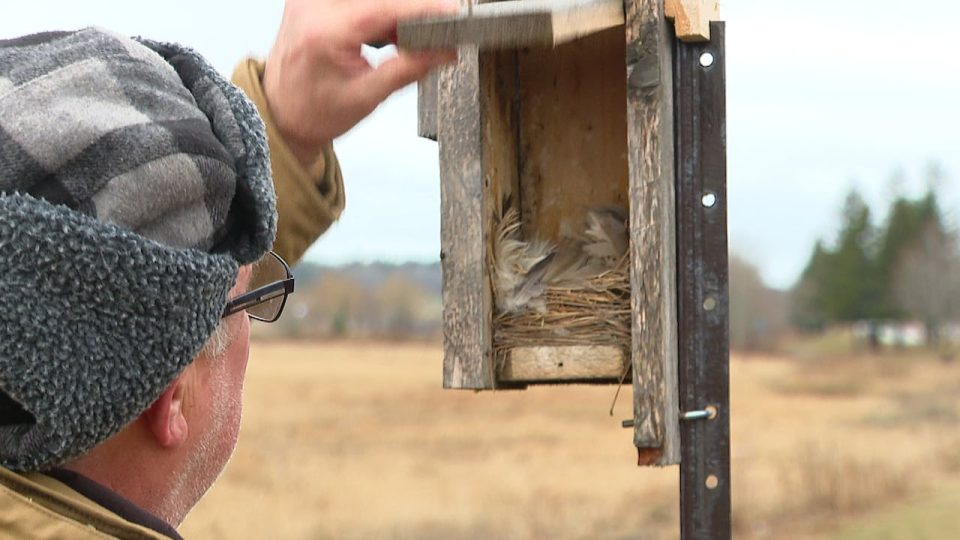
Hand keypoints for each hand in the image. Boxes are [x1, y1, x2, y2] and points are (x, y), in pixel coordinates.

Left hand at [264, 0, 457, 164]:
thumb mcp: (367, 96)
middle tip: (435, 33)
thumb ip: (409, 68)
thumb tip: (444, 50)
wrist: (280, 115)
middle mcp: (312, 5)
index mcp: (324, 29)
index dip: (423, 8)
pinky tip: (387, 32)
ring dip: (394, 13)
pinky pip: (357, 0)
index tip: (452, 13)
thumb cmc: (314, 112)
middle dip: (410, 12)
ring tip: (406, 40)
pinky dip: (379, 11)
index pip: (386, 6)